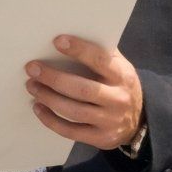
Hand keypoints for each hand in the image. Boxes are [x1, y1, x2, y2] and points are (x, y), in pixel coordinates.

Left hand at [26, 34, 143, 151]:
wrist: (140, 121)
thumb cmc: (119, 85)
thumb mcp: (119, 67)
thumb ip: (101, 54)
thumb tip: (69, 33)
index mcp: (122, 76)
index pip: (100, 60)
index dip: (79, 50)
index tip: (57, 41)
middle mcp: (118, 99)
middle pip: (82, 89)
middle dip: (54, 78)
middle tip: (32, 68)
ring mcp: (110, 121)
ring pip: (74, 111)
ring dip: (48, 98)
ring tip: (31, 86)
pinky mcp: (101, 139)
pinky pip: (71, 131)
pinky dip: (51, 120)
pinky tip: (38, 107)